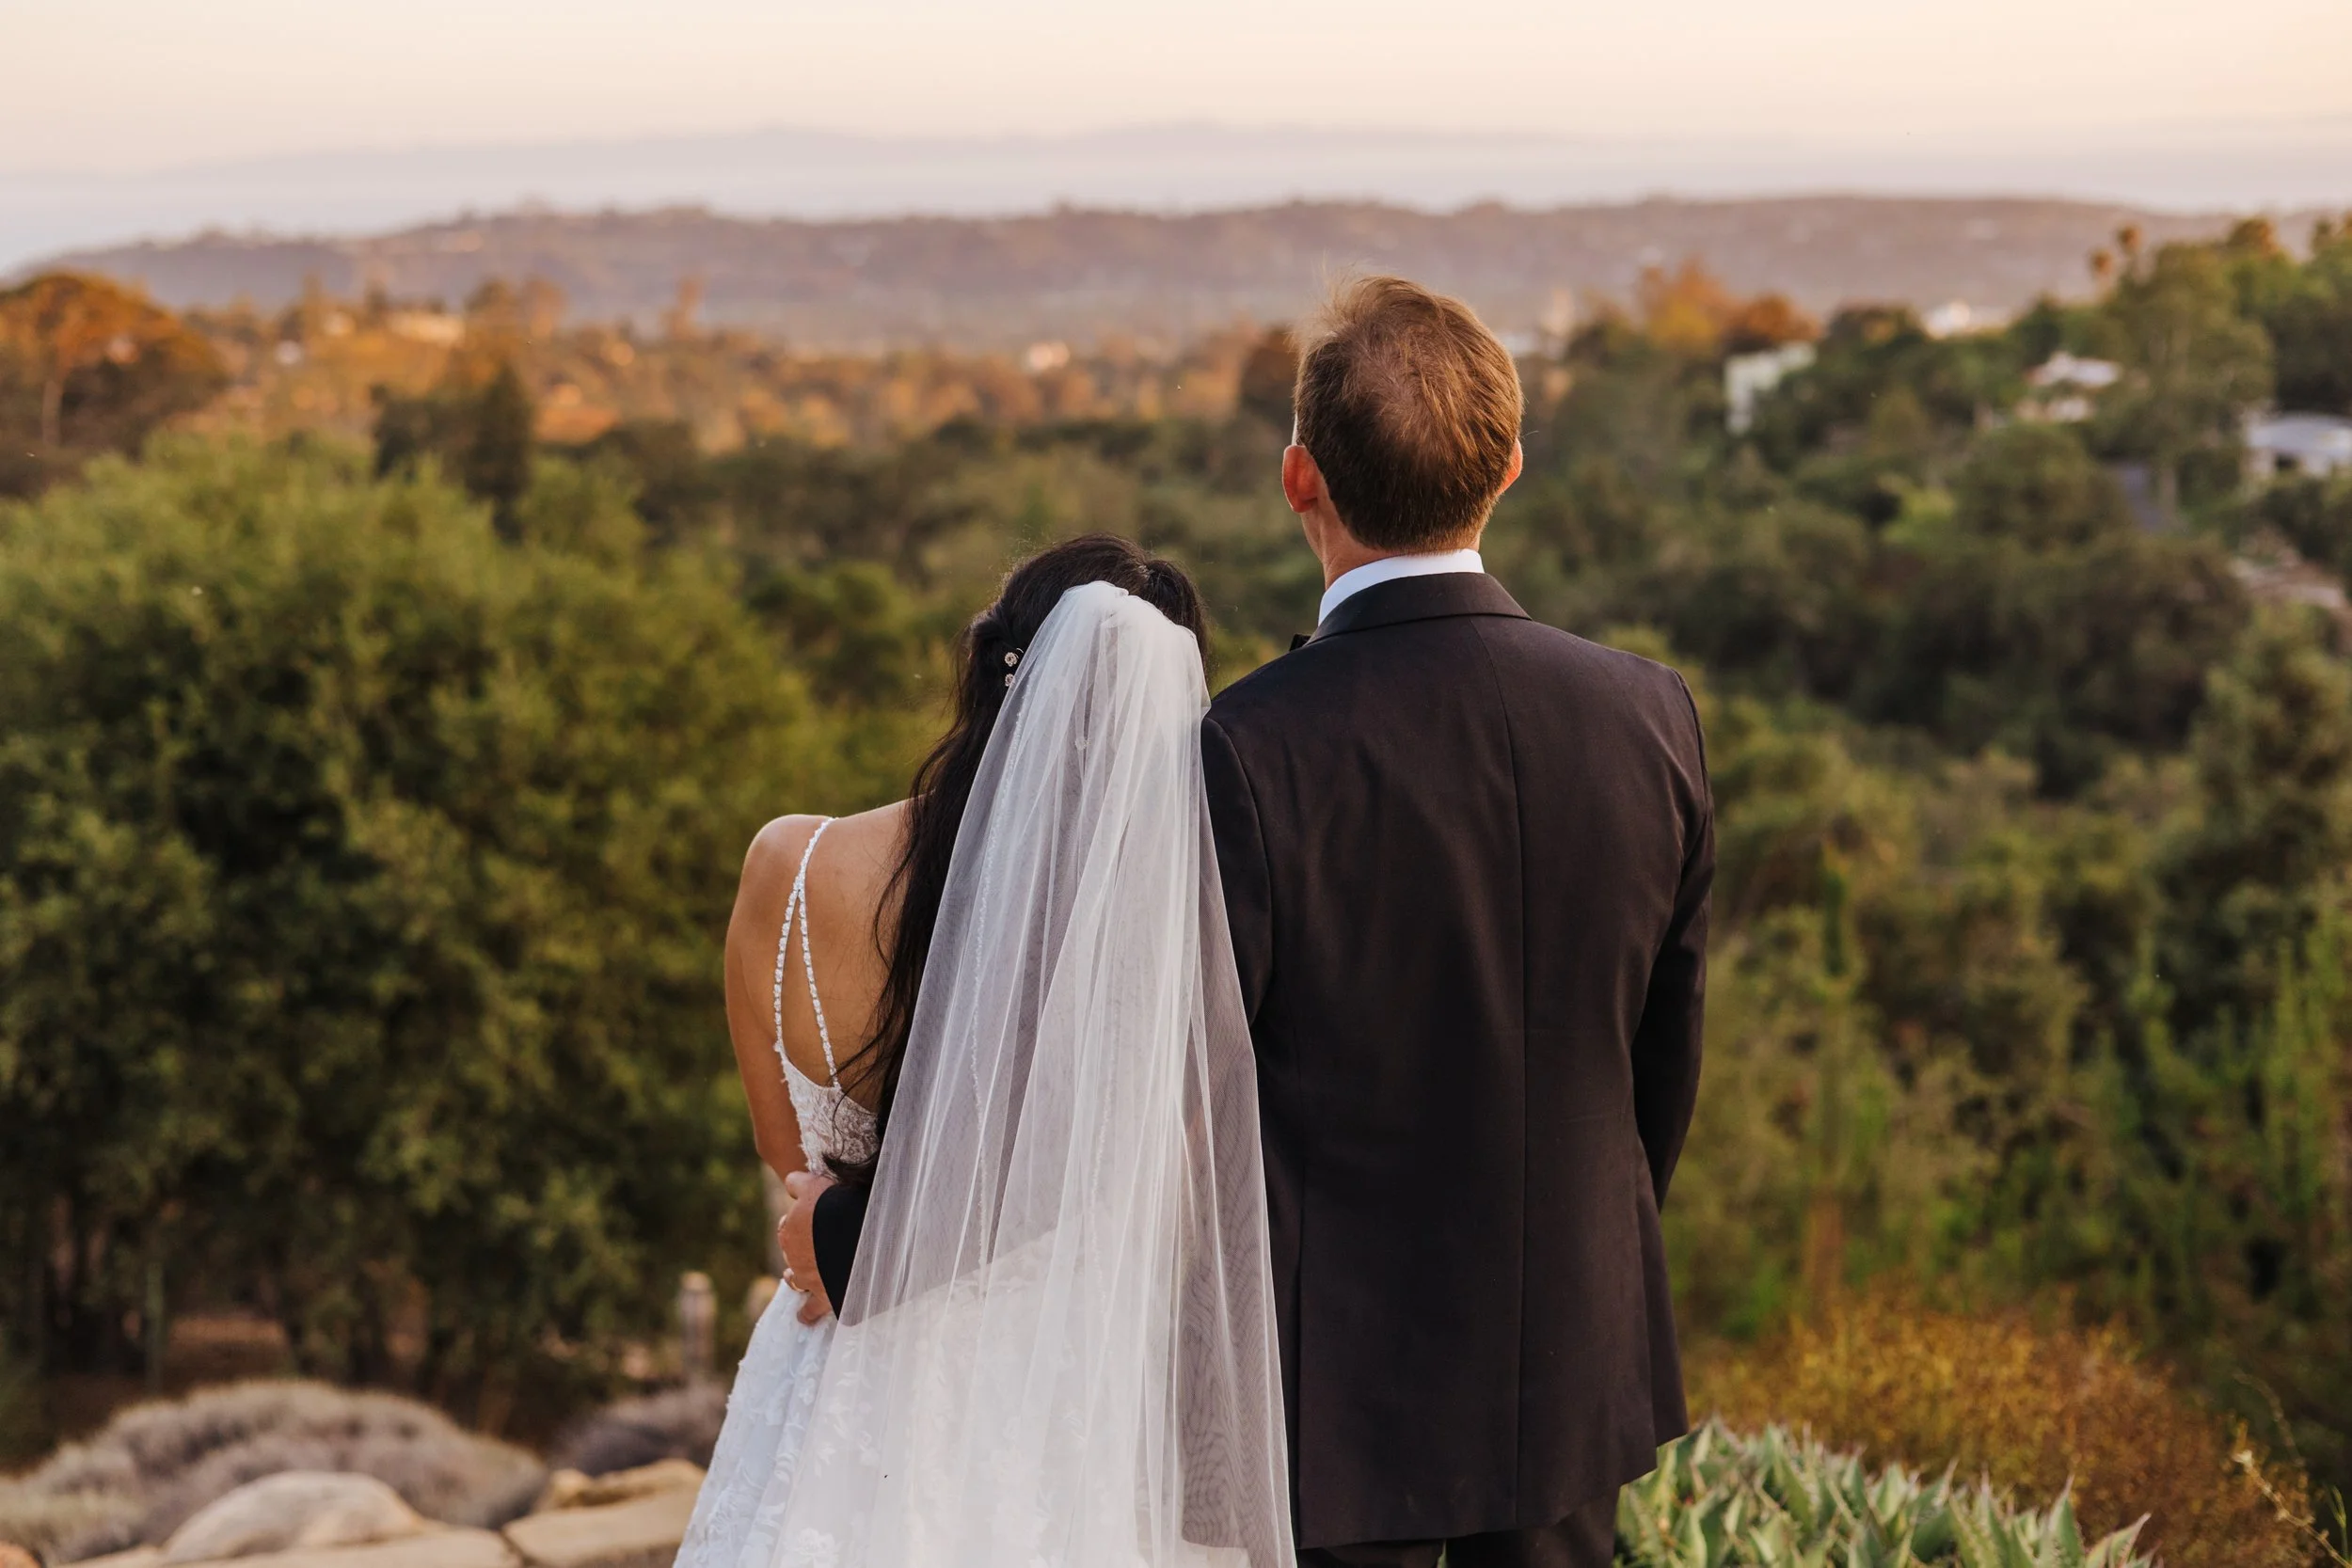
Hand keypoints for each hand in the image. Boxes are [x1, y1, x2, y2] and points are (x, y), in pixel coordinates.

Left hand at [779, 1169, 836, 1323]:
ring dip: (797, 1277)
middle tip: (818, 1242)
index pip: (788, 1224)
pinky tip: (804, 1317)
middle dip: (801, 1247)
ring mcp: (808, 1277)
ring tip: (801, 1277)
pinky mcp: (824, 1296)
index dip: (802, 1220)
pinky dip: (807, 1313)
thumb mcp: (816, 1184)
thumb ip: (799, 1183)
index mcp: (790, 1228)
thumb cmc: (837, 1205)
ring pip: (795, 1280)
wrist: (856, 1236)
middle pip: (791, 1250)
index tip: (815, 1218)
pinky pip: (810, 1309)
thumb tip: (790, 1183)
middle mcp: (794, 1255)